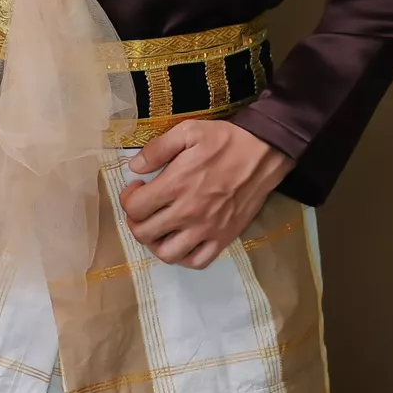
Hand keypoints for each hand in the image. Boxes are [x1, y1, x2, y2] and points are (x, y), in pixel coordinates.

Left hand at [118, 120, 294, 268]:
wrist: (265, 152)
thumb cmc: (225, 140)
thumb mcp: (187, 131)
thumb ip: (157, 149)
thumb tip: (135, 168)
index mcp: (176, 185)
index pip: (134, 208)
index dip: (128, 199)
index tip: (138, 188)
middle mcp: (189, 212)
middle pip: (144, 234)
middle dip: (136, 222)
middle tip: (145, 208)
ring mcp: (207, 229)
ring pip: (168, 254)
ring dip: (156, 243)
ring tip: (160, 227)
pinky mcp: (224, 237)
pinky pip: (198, 261)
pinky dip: (184, 256)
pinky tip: (182, 239)